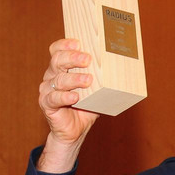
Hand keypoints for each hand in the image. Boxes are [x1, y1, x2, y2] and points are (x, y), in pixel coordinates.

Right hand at [37, 39, 96, 171]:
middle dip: (72, 58)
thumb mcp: (97, 89)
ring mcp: (48, 90)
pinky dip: (64, 96)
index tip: (78, 43)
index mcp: (61, 68)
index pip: (57, 50)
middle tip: (87, 59)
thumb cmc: (86, 106)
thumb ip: (104, 77)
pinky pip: (53, 98)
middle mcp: (52, 76)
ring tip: (88, 80)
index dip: (65, 44)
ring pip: (58, 79)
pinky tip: (74, 97)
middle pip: (57, 60)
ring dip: (74, 79)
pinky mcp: (46, 104)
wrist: (75, 130)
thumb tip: (127, 67)